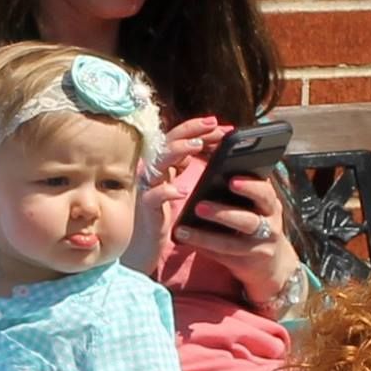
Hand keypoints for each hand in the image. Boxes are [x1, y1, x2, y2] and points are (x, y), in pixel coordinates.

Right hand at [125, 117, 221, 274]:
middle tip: (215, 125)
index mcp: (165, 165)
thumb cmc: (168, 216)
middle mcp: (154, 171)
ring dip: (178, 150)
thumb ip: (191, 167)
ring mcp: (149, 187)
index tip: (223, 127)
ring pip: (159, 161)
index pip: (180, 138)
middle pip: (170, 141)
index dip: (199, 129)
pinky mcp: (147, 207)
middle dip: (193, 130)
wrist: (147, 245)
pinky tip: (183, 191)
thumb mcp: (183, 185)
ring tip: (198, 146)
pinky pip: (153, 196)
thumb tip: (210, 148)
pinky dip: (167, 191)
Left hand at [172, 173, 300, 307]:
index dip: (250, 186)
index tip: (231, 180)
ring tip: (182, 230)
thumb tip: (213, 171)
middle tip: (198, 206)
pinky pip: (222, 258)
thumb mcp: (257, 207)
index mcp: (270, 206)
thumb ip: (243, 192)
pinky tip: (186, 242)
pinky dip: (203, 250)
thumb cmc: (255, 223)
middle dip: (223, 213)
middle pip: (248, 220)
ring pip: (231, 244)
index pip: (265, 193)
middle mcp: (269, 227)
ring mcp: (259, 249)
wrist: (271, 265)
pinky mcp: (246, 265)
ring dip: (205, 237)